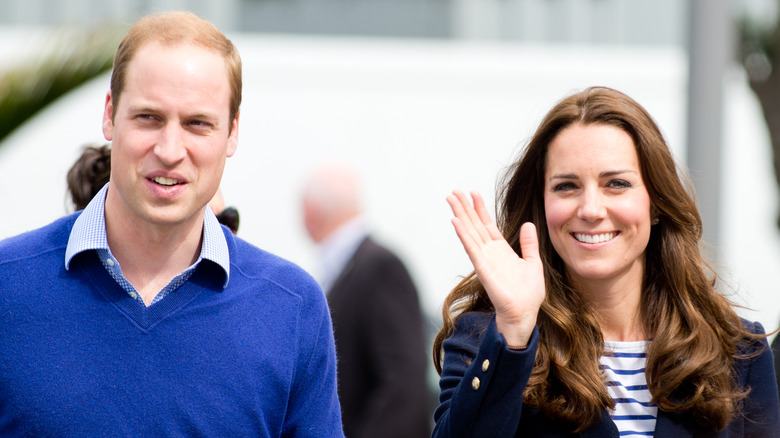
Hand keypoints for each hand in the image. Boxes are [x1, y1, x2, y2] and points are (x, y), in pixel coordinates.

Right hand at [447, 190, 544, 347]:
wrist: (524, 313)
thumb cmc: (528, 294)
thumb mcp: (533, 262)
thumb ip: (529, 243)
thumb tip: (528, 225)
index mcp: (501, 250)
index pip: (487, 224)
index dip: (480, 208)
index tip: (473, 193)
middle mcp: (490, 252)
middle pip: (474, 224)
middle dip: (465, 207)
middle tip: (454, 191)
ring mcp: (484, 259)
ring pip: (470, 232)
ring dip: (460, 215)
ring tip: (451, 199)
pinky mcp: (483, 268)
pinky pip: (471, 247)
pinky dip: (463, 234)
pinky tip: (456, 221)